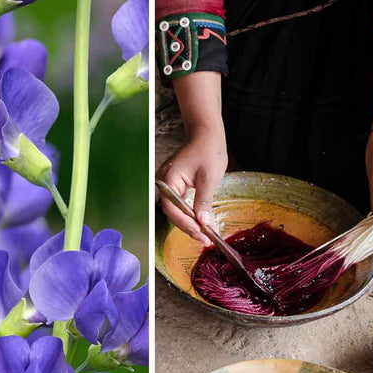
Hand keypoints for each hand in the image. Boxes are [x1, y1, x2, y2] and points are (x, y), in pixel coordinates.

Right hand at [157, 72, 226, 245]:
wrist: (206, 133)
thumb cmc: (208, 150)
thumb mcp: (209, 177)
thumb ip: (203, 200)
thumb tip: (203, 222)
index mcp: (168, 179)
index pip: (172, 209)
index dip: (185, 223)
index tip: (201, 233)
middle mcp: (164, 183)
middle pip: (172, 212)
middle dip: (188, 227)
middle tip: (205, 239)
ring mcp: (168, 184)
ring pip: (175, 210)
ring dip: (189, 223)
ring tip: (204, 235)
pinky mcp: (175, 186)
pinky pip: (179, 204)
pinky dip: (189, 214)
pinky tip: (200, 222)